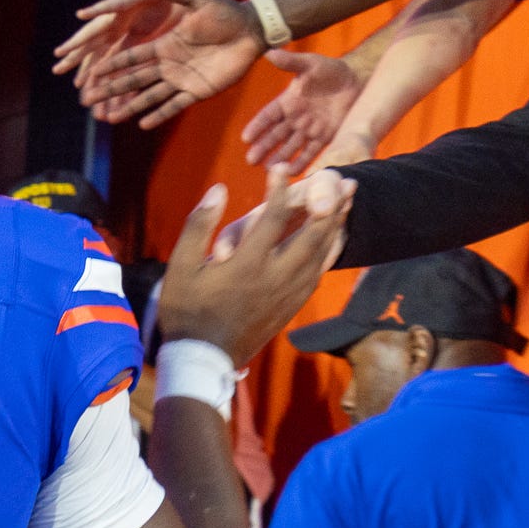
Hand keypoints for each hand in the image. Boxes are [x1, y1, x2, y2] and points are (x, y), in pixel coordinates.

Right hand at [54, 0, 265, 128]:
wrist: (252, 30)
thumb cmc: (226, 12)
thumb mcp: (199, 0)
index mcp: (165, 44)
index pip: (133, 57)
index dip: (112, 66)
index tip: (92, 73)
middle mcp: (169, 64)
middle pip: (134, 80)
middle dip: (111, 90)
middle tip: (88, 100)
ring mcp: (182, 79)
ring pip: (150, 96)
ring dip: (130, 106)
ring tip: (110, 119)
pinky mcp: (198, 91)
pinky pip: (174, 105)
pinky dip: (159, 115)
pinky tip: (142, 124)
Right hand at [156, 164, 349, 364]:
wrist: (203, 359)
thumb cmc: (186, 310)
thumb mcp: (180, 266)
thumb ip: (200, 225)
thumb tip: (218, 190)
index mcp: (248, 264)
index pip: (273, 217)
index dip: (280, 189)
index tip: (280, 168)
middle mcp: (276, 277)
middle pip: (314, 235)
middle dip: (332, 205)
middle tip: (345, 182)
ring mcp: (288, 294)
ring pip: (322, 256)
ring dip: (337, 227)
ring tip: (348, 205)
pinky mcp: (292, 306)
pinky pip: (319, 274)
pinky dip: (331, 253)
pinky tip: (334, 242)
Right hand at [240, 49, 360, 170]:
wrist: (356, 79)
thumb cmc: (330, 69)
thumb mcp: (310, 63)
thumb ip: (290, 61)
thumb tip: (269, 52)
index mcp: (288, 101)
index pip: (268, 116)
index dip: (257, 126)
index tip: (246, 138)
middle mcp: (295, 118)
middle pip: (275, 135)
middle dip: (263, 148)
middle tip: (251, 160)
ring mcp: (309, 129)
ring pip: (291, 146)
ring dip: (280, 158)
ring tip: (271, 170)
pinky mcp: (325, 137)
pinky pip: (312, 151)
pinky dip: (303, 161)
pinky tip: (293, 173)